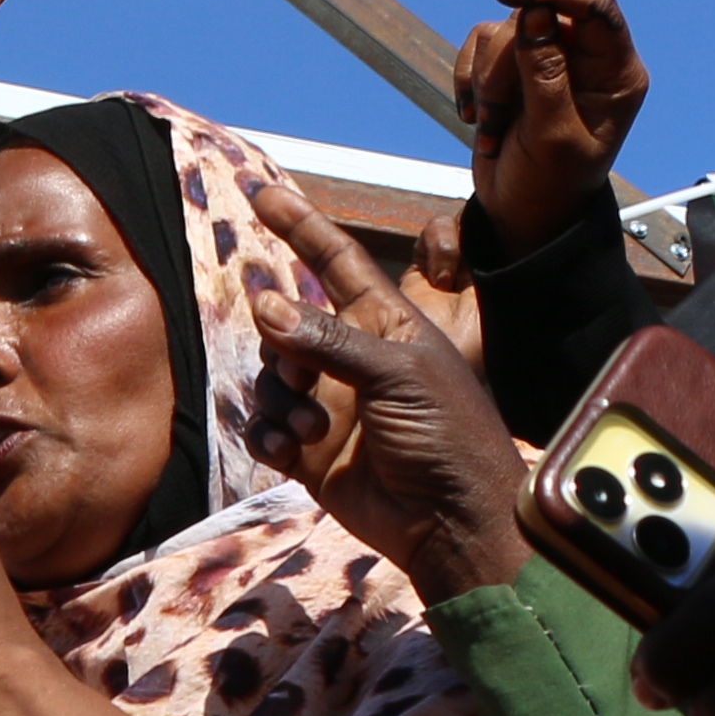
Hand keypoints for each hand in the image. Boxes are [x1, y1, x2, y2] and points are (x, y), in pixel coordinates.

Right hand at [248, 182, 528, 600]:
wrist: (451, 523)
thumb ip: (329, 339)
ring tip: (310, 431)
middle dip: (279, 345)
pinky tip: (289, 452)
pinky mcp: (309, 452)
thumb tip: (264, 302)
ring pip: (269, 379)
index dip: (301, 226)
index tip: (263, 193)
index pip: (336, 261)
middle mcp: (351, 359)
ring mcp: (329, 404)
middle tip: (302, 379)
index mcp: (384, 326)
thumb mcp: (398, 375)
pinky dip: (268, 435)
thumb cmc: (448, 436)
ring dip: (278, 400)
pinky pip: (264, 427)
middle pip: (285, 324)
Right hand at [460, 0, 647, 243]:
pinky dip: (469, 78)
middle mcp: (586, 59)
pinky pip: (481, 44)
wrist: (521, 214)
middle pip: (540, 15)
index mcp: (616, 73)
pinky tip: (477, 118)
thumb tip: (537, 14)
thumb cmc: (549, 184)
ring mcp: (548, 60)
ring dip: (487, 79)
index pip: (596, 6)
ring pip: (504, 31)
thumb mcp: (552, 135)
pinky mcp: (512, 68)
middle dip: (507, 60)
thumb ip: (547, 73)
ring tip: (493, 124)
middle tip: (497, 106)